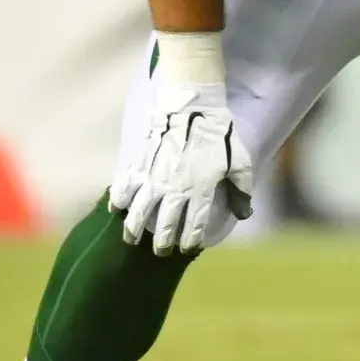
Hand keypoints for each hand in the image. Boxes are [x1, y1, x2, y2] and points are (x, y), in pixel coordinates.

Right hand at [109, 81, 253, 255]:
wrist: (193, 109)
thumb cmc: (218, 137)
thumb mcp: (240, 162)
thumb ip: (242, 189)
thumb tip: (244, 213)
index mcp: (200, 191)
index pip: (195, 226)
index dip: (190, 241)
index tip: (186, 248)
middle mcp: (175, 190)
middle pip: (165, 225)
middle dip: (162, 243)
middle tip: (160, 251)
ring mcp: (154, 179)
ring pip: (139, 212)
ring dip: (134, 229)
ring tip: (130, 239)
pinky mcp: (140, 165)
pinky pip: (124, 187)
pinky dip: (118, 200)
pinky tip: (116, 210)